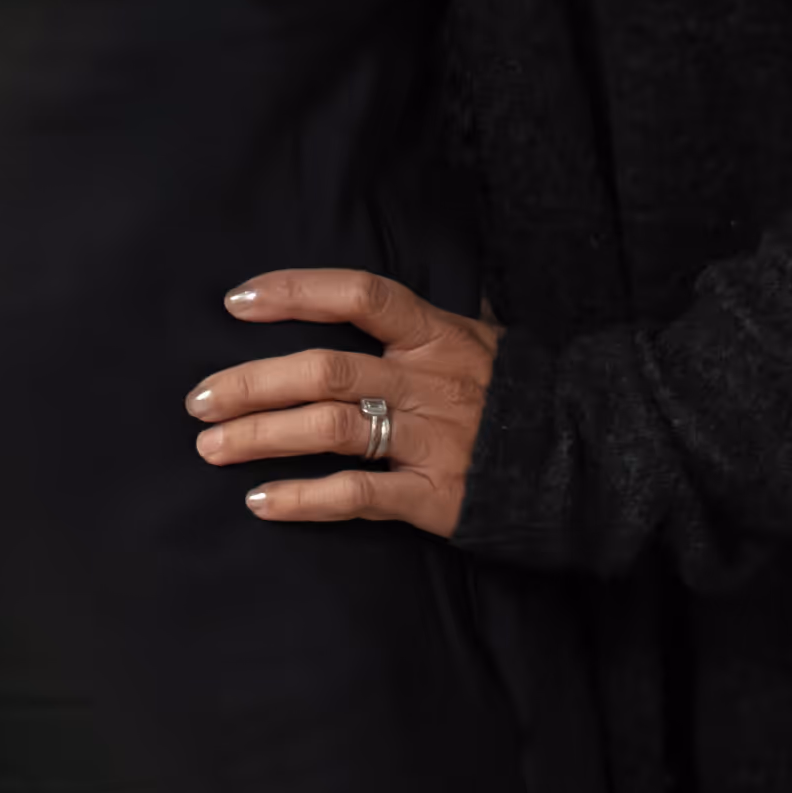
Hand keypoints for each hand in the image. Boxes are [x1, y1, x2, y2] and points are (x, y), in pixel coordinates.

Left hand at [183, 265, 503, 537]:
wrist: (592, 458)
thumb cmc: (522, 393)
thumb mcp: (479, 338)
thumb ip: (423, 323)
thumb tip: (371, 296)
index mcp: (436, 334)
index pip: (359, 295)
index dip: (296, 291)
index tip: (237, 301)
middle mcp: (427, 381)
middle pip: (325, 369)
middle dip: (251, 382)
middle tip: (199, 400)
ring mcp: (431, 439)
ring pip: (331, 428)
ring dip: (261, 436)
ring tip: (211, 447)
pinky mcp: (435, 497)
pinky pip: (357, 495)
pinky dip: (302, 498)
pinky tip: (260, 501)